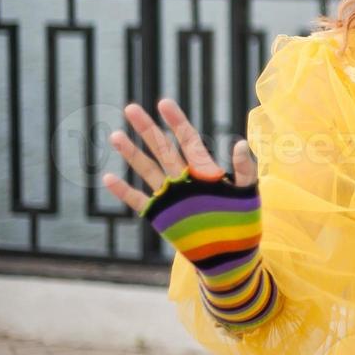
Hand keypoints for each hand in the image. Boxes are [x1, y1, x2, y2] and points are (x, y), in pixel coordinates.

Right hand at [101, 97, 255, 212]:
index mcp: (204, 169)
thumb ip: (244, 168)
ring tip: (115, 135)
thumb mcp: (247, 191)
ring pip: (147, 169)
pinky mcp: (161, 215)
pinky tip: (108, 178)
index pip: (188, 139)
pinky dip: (123, 191)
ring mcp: (170, 196)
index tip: (164, 103)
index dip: (176, 120)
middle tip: (131, 109)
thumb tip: (239, 143)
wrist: (230, 252)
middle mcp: (183, 178)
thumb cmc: (242, 219)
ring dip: (132, 153)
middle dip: (147, 129)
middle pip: (162, 148)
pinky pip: (138, 201)